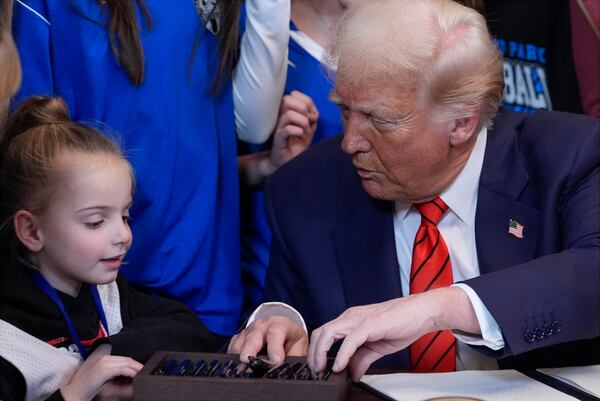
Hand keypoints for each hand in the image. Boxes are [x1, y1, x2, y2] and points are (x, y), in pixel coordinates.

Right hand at [61, 344, 142, 400]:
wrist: (72, 394)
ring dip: (137, 368)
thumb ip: (113, 375)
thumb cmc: (85, 389)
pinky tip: (137, 376)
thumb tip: (127, 378)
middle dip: (137, 365)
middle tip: (146, 371)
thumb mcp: (102, 379)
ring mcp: (104, 363)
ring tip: (144, 373)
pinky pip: (123, 369)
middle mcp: (104, 358)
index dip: (133, 364)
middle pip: (127, 359)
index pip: (123, 359)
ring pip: (126, 362)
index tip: (141, 369)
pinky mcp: (105, 369)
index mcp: (103, 359)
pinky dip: (132, 372)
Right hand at [228, 315, 307, 364]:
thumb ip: (294, 359)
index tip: (276, 362)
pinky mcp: (239, 338)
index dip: (275, 347)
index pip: (276, 332)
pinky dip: (233, 358)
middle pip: (254, 335)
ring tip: (242, 370)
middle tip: (247, 361)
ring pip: (240, 342)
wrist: (283, 332)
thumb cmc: (291, 342)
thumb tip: (289, 372)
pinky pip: (232, 348)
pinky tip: (238, 367)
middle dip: (250, 349)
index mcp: (280, 324)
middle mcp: (262, 325)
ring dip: (239, 356)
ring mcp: (249, 331)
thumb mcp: (298, 348)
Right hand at [267, 90, 318, 171]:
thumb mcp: (310, 126)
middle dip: (304, 109)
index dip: (307, 101)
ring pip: (289, 114)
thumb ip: (313, 115)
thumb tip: (313, 111)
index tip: (311, 114)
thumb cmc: (298, 142)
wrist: (290, 160)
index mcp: (287, 110)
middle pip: (288, 99)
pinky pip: (288, 129)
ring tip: (305, 131)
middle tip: (308, 122)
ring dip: (302, 122)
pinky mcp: (278, 138)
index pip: (295, 94)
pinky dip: (298, 131)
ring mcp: (278, 126)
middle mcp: (280, 115)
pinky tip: (300, 136)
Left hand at [307, 288, 477, 380]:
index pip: (325, 332)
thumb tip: (353, 373)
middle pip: (321, 332)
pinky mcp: (369, 324)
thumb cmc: (402, 323)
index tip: (317, 367)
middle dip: (314, 353)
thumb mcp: (377, 347)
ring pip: (329, 333)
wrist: (422, 312)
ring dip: (321, 353)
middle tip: (315, 371)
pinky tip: (340, 366)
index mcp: (351, 320)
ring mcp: (359, 319)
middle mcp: (351, 317)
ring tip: (322, 369)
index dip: (317, 350)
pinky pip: (350, 340)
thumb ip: (363, 359)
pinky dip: (342, 355)